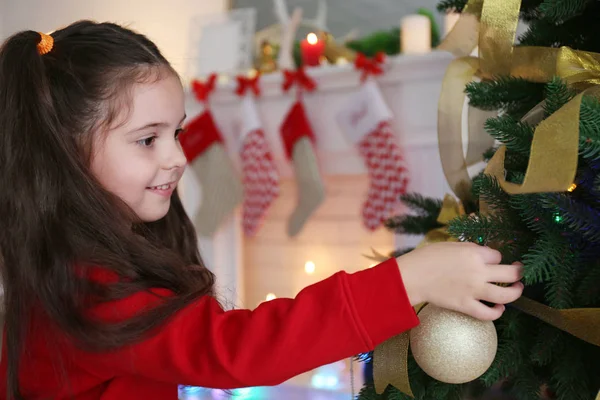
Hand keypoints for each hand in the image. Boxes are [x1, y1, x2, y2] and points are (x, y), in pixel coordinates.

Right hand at [397, 242, 522, 320]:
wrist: (413, 276)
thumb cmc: (427, 257)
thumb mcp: (450, 245)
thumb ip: (470, 248)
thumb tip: (483, 254)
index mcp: (474, 253)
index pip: (497, 255)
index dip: (495, 257)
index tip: (490, 260)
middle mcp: (479, 271)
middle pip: (510, 273)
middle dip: (518, 272)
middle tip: (519, 272)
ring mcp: (474, 290)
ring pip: (506, 295)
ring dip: (516, 292)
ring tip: (517, 289)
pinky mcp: (466, 305)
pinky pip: (488, 313)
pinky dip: (497, 312)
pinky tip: (499, 308)